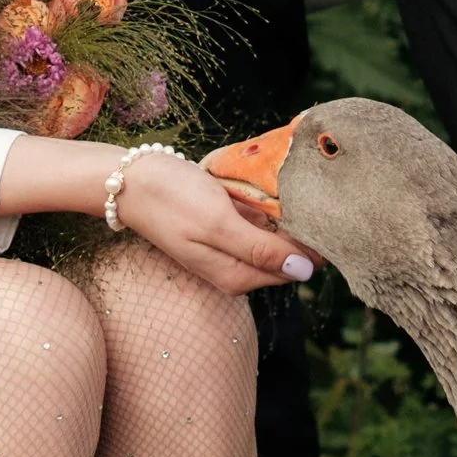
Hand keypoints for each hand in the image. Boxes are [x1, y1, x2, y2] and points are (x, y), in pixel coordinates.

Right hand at [117, 151, 317, 296]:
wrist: (128, 180)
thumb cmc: (171, 200)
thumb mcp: (218, 225)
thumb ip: (261, 250)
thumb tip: (306, 272)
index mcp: (238, 277)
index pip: (296, 269)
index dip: (314, 244)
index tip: (328, 212)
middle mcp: (237, 267)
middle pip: (288, 253)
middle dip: (303, 226)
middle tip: (314, 190)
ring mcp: (231, 246)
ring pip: (276, 233)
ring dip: (288, 212)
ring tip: (297, 182)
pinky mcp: (224, 226)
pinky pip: (259, 219)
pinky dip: (268, 204)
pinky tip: (271, 184)